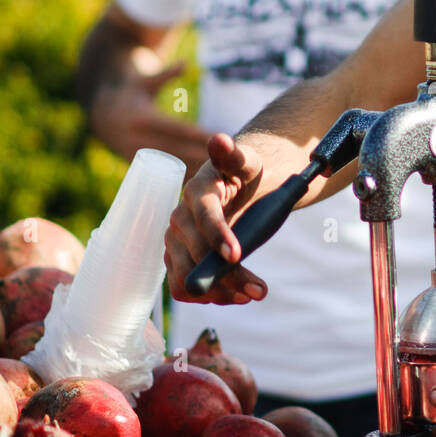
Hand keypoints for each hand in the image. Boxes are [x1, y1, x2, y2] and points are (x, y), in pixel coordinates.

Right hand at [89, 58, 212, 174]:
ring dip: (195, 170)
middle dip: (204, 157)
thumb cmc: (129, 91)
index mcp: (144, 118)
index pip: (180, 130)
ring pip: (171, 167)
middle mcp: (139, 139)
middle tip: (230, 161)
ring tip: (221, 175)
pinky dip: (180, 178)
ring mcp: (136, 155)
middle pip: (179, 152)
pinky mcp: (136, 166)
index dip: (201, 136)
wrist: (99, 112)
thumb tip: (186, 63)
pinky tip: (200, 183)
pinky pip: (161, 176)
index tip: (222, 139)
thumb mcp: (144, 80)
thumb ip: (166, 74)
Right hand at [164, 133, 270, 304]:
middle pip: (197, 255)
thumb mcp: (245, 161)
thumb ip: (233, 154)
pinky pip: (184, 287)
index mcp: (197, 191)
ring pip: (187, 277)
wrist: (238, 186)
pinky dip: (208, 296)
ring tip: (252, 294)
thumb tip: (219, 140)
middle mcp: (180, 219)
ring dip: (218, 292)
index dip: (217, 235)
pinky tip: (236, 295)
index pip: (204, 216)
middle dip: (228, 275)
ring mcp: (176, 243)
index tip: (236, 255)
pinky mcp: (178, 260)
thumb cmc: (244, 173)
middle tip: (259, 290)